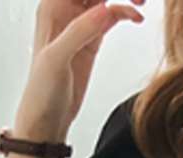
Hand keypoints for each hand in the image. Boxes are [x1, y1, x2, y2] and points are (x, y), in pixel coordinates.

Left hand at [14, 0, 145, 141]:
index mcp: (51, 6)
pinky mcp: (92, 41)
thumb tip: (106, 9)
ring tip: (141, 3)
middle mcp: (64, 11)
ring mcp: (80, 26)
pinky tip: (136, 18)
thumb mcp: (57, 59)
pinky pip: (111, 18)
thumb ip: (80, 31)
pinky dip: (124, 14)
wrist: (47, 120)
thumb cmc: (41, 91)